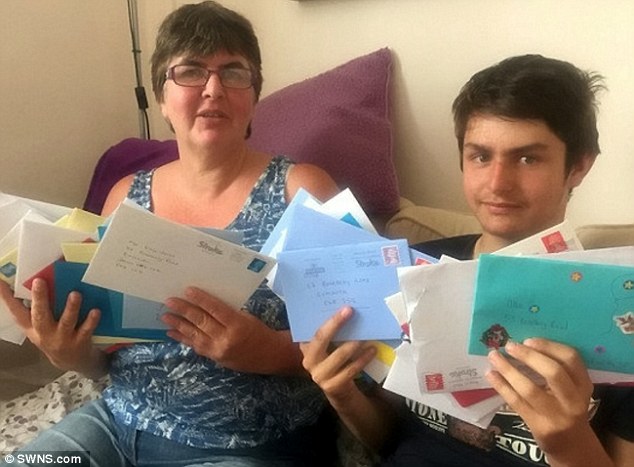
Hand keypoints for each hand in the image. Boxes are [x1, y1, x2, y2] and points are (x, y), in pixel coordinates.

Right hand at [0, 279, 106, 376]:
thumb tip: (40, 278)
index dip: (7, 297)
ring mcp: (63, 338)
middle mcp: (45, 333)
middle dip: (39, 298)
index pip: (16, 311)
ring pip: (66, 322)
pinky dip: (91, 320)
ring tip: (75, 294)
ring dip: (71, 308)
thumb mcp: (41, 326)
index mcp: (32, 327)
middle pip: (40, 315)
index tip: (0, 281)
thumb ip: (40, 308)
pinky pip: (86, 330)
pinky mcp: (80, 342)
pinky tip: (95, 311)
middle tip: (39, 281)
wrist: (72, 361)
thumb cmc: (55, 335)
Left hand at [162, 287, 299, 373]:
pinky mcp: (214, 358)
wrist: (270, 356)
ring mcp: (218, 350)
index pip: (215, 309)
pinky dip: (183, 339)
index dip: (200, 299)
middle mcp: (226, 338)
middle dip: (184, 310)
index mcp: (237, 325)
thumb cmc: (260, 331)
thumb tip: (205, 303)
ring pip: (194, 335)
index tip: (187, 290)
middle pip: (201, 321)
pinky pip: (196, 346)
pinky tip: (172, 333)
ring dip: (178, 325)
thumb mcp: (247, 317)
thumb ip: (227, 312)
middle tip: (169, 301)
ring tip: (165, 316)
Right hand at [299, 307, 376, 408]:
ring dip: (353, 343)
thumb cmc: (334, 360)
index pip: (313, 328)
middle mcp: (308, 360)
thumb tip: (348, 311)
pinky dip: (362, 359)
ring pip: (338, 355)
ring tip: (366, 334)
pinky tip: (372, 350)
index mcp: (306, 346)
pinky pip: (350, 370)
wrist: (337, 388)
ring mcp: (319, 375)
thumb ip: (333, 333)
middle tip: (350, 312)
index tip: (344, 308)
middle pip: (320, 338)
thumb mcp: (329, 347)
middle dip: (335, 324)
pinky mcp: (332, 386)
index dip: (328, 318)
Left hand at [486, 338, 595, 456]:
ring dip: (508, 370)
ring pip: (530, 389)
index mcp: (583, 384)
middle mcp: (573, 400)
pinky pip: (516, 402)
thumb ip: (556, 369)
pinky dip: (501, 386)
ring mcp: (556, 415)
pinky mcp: (539, 426)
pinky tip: (491, 374)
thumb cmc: (565, 407)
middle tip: (510, 345)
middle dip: (529, 356)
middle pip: (554, 373)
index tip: (528, 340)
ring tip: (494, 356)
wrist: (571, 445)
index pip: (571, 359)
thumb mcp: (571, 389)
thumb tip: (522, 343)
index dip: (549, 346)